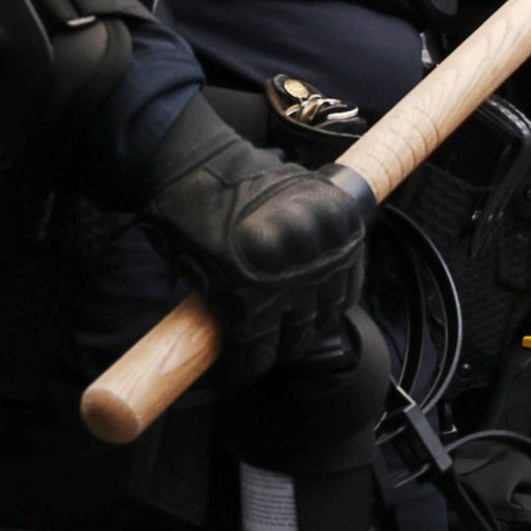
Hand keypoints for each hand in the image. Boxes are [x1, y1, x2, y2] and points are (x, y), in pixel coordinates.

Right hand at [138, 97, 366, 385]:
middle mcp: (322, 256)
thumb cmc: (236, 179)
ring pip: (289, 340)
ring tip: (256, 350)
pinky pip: (251, 350)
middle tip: (274, 335)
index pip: (345, 294)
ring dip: (273, 351)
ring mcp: (286, 280)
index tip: (303, 320)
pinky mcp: (247, 299)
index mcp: (342, 228)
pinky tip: (231, 368)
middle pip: (320, 320)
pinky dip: (241, 366)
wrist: (186, 162)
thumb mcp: (300, 198)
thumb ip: (319, 239)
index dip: (321, 313)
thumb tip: (322, 287)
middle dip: (296, 334)